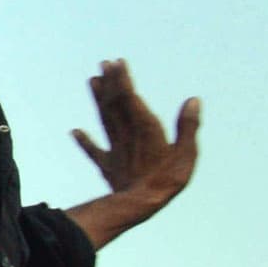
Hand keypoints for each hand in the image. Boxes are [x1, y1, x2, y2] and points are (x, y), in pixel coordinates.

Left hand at [70, 60, 199, 211]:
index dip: (122, 80)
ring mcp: (114, 149)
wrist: (140, 203)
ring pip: (104, 119)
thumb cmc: (167, 179)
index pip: (129, 97)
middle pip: (114, 104)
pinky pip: (94, 151)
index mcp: (143, 127)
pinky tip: (74, 132)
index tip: (116, 63)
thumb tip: (192, 101)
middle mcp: (125, 134)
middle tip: (103, 64)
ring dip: (98, 100)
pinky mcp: (107, 166)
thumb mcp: (186, 152)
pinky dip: (84, 141)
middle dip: (109, 83)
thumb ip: (187, 126)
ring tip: (92, 82)